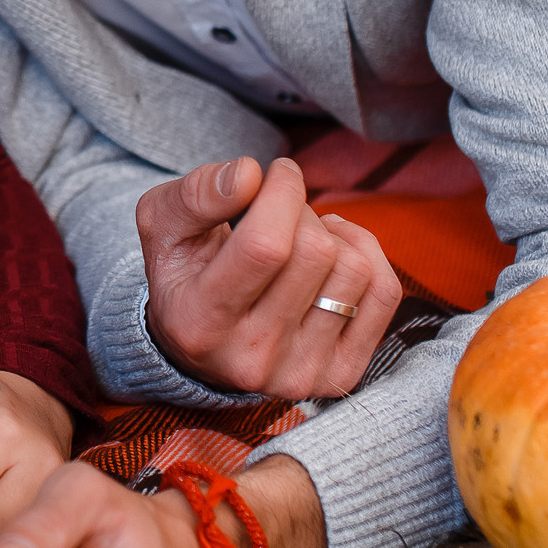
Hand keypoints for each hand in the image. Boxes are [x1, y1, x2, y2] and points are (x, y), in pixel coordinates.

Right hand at [138, 155, 401, 399]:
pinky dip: (365, 255)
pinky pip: (384, 293)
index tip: (276, 171)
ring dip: (333, 235)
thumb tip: (249, 174)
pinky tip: (333, 255)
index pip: (265, 246)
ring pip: (355, 270)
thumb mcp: (163, 226)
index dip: (281, 192)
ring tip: (302, 236)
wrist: (199, 345)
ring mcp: (300, 374)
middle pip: (315, 253)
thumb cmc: (183, 272)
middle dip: (302, 210)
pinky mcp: (340, 376)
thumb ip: (196, 195)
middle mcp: (251, 359)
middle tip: (280, 209)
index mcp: (199, 323)